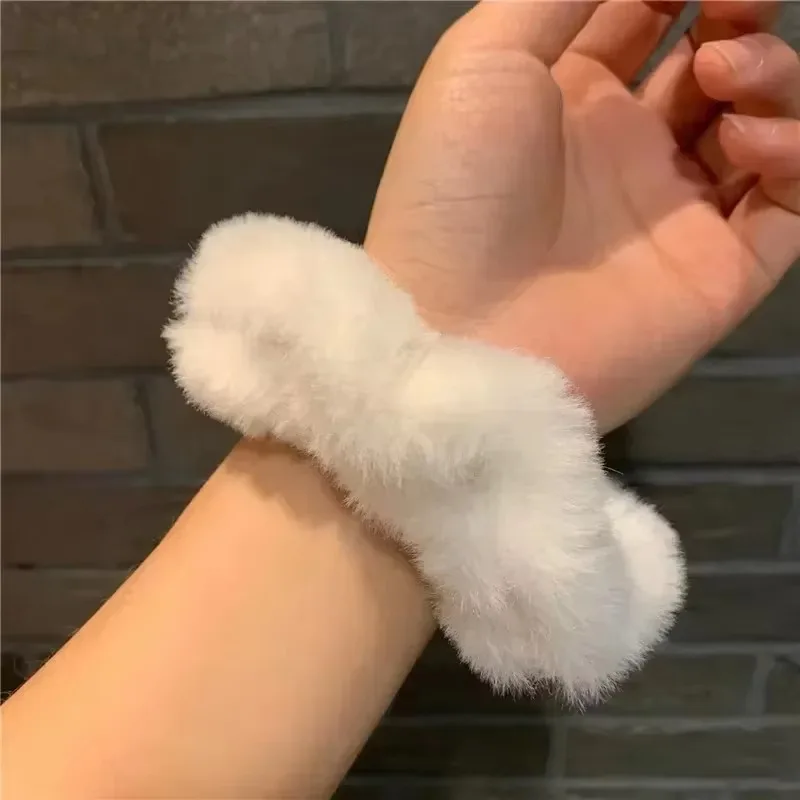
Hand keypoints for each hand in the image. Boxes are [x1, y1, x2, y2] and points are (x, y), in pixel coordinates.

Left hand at [365, 0, 799, 431]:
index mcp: (568, 99)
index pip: (647, 15)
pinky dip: (793, 156)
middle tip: (736, 6)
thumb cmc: (456, 190)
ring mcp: (674, 214)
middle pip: (712, 64)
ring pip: (757, 126)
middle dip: (738, 16)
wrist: (460, 334)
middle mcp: (625, 152)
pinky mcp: (716, 273)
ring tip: (722, 77)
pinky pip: (787, 206)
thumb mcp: (484, 59)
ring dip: (767, 76)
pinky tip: (747, 141)